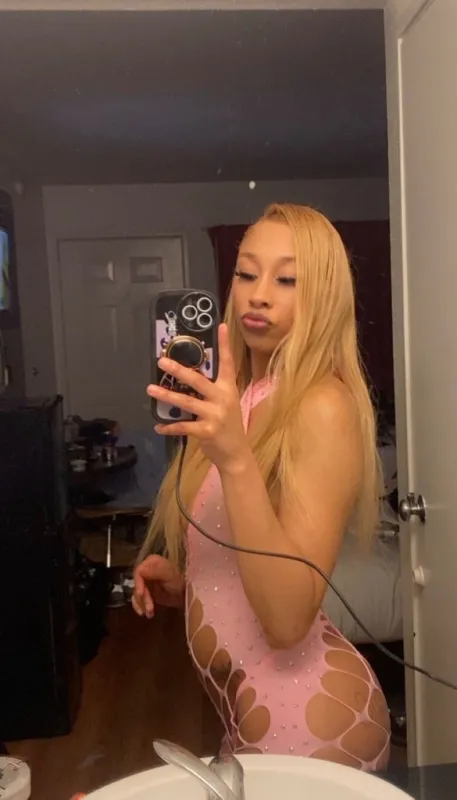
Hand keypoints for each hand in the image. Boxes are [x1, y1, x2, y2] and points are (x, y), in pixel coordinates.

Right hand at [132, 555, 184, 617]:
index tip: (141, 594)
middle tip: (150, 608)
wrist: (185, 594)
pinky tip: (144, 613)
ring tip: (150, 613)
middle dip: (143, 598)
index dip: (138, 583)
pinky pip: (137, 599)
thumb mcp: (170, 574)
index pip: (138, 572)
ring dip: (142, 604)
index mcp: (151, 562)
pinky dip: (139, 606)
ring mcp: (145, 582)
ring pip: (137, 594)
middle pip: (137, 585)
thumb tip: (140, 570)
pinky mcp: (145, 592)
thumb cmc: (179, 581)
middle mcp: (146, 570)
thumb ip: (156, 570)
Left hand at [147, 324, 249, 473]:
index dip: (224, 345)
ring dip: (166, 396)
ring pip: (186, 402)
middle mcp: (223, 398)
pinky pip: (183, 426)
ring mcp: (215, 415)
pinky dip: (169, 426)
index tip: (220, 326)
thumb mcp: (225, 403)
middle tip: (162, 361)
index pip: (227, 363)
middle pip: (198, 380)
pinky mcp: (207, 431)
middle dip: (179, 370)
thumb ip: (211, 391)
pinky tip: (158, 426)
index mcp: (228, 388)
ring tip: (151, 389)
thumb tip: (188, 376)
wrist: (236, 453)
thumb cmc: (228, 425)